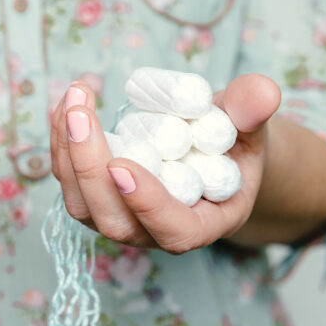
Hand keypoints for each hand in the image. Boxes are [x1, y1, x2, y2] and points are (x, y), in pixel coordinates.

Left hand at [50, 74, 280, 253]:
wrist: (207, 154)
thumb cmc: (233, 145)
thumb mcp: (250, 128)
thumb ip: (253, 113)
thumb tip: (263, 93)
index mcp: (203, 224)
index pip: (174, 231)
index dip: (147, 204)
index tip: (123, 166)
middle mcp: (154, 231)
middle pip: (112, 219)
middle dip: (90, 166)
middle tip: (82, 113)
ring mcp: (119, 217)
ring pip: (81, 203)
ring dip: (68, 150)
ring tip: (74, 98)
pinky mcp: (95, 198)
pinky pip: (69, 178)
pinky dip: (61, 140)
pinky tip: (66, 104)